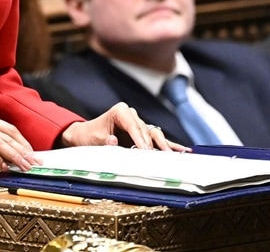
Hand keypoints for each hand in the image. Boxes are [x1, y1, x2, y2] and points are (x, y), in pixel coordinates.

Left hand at [60, 102, 184, 150]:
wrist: (86, 135)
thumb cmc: (89, 135)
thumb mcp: (94, 138)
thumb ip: (104, 141)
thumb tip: (114, 141)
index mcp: (121, 111)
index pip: (134, 125)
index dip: (140, 139)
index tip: (145, 151)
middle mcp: (132, 115)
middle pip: (146, 130)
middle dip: (153, 144)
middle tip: (160, 158)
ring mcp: (139, 124)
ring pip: (155, 134)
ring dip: (164, 146)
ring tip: (174, 156)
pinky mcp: (142, 133)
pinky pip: (157, 139)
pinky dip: (169, 145)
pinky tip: (183, 150)